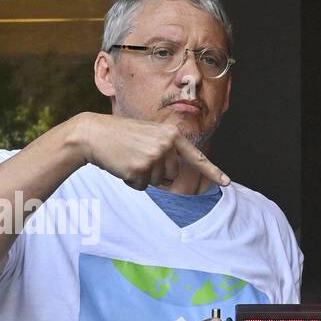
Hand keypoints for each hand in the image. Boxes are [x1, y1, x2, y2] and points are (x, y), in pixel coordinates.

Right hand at [76, 112, 228, 190]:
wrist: (93, 133)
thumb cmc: (121, 136)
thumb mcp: (149, 136)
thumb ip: (166, 150)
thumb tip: (173, 176)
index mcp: (171, 134)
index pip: (196, 156)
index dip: (213, 172)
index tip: (227, 183)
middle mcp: (166, 145)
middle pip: (172, 175)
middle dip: (156, 172)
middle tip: (137, 156)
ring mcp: (154, 157)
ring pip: (158, 182)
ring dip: (144, 177)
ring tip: (129, 159)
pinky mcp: (140, 169)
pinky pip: (143, 187)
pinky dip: (132, 181)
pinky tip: (122, 165)